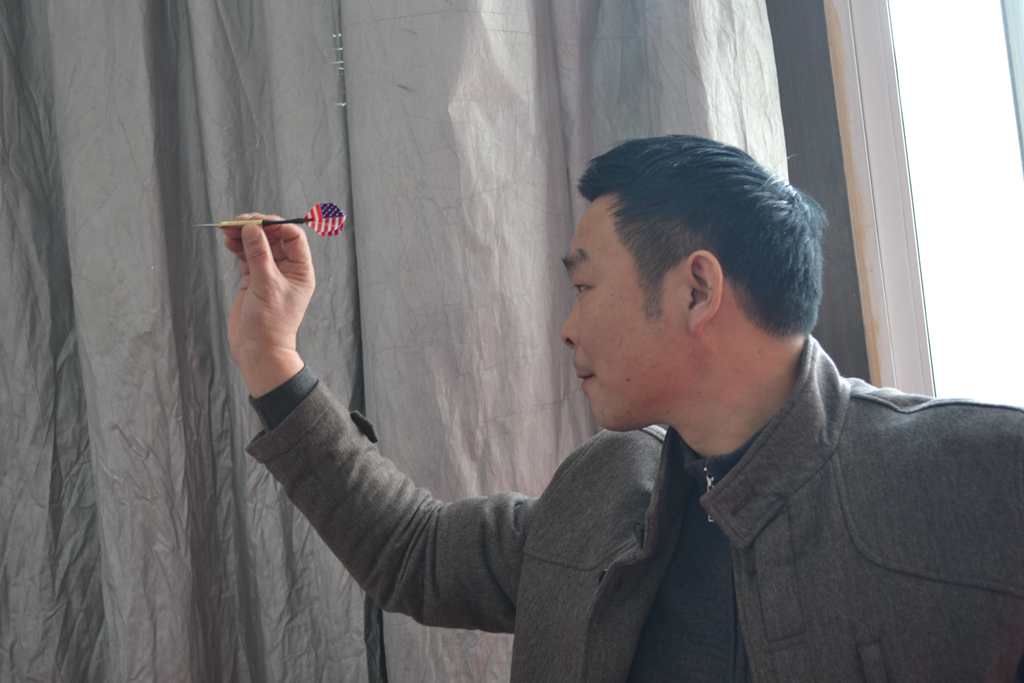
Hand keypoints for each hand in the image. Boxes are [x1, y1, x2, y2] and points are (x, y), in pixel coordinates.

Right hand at [223, 214, 313, 396]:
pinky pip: (247, 256)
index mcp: (300, 270)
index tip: (256, 222)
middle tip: (236, 223)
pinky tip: (229, 242)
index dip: (275, 225)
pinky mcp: (253, 279)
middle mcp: (287, 270)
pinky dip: (238, 247)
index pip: (293, 237)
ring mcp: (269, 274)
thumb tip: (252, 228)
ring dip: (243, 236)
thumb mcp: (266, 284)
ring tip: (227, 231)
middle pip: (273, 238)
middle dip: (255, 228)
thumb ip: (259, 254)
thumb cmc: (270, 323)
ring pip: (258, 245)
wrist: (258, 350)